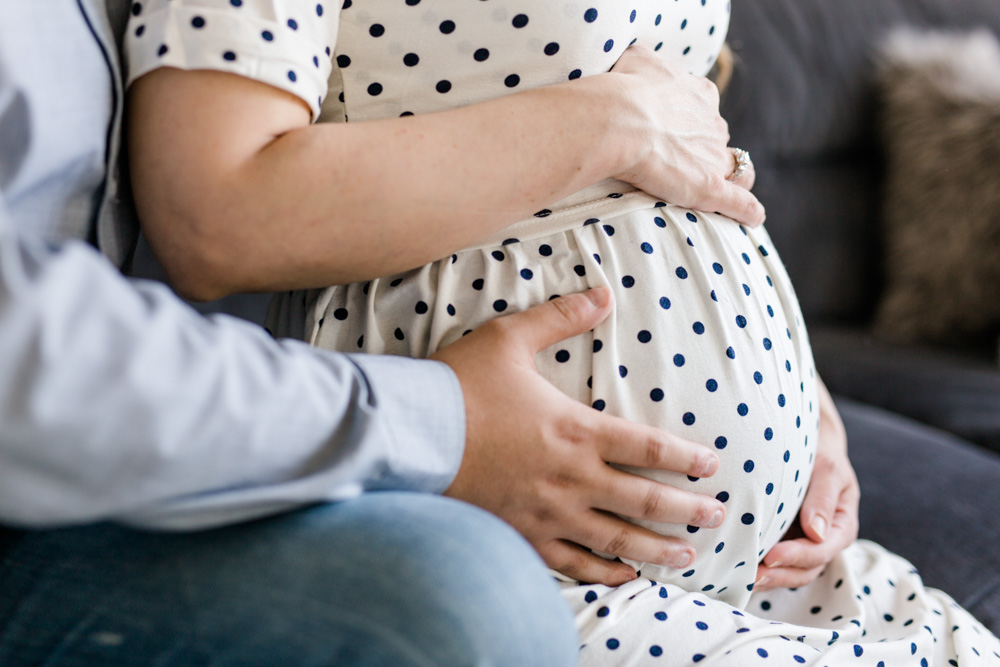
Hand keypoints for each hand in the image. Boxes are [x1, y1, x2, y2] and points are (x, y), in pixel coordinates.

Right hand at [433, 288, 726, 585]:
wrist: (411, 434)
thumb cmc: (460, 385)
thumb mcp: (509, 338)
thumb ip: (560, 317)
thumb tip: (602, 293)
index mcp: (577, 430)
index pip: (649, 448)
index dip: (687, 458)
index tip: (713, 464)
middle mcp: (572, 478)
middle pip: (646, 500)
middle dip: (688, 509)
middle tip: (719, 514)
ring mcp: (549, 512)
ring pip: (617, 539)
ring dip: (657, 549)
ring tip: (687, 556)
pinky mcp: (523, 535)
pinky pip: (573, 563)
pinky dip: (603, 572)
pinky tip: (623, 577)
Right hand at [607, 45, 765, 226]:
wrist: (621, 120)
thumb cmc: (624, 89)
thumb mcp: (638, 61)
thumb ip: (648, 66)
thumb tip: (643, 66)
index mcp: (700, 95)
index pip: (706, 110)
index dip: (693, 122)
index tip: (675, 130)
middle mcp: (713, 124)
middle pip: (719, 139)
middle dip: (706, 150)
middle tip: (680, 161)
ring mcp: (714, 157)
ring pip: (739, 168)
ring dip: (733, 177)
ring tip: (721, 191)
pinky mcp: (710, 188)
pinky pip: (740, 203)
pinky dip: (748, 211)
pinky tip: (752, 218)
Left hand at [755, 381, 859, 590]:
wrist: (805, 444)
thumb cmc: (820, 454)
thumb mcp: (828, 469)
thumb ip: (822, 498)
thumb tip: (816, 533)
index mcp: (840, 527)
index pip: (821, 550)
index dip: (797, 556)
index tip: (771, 556)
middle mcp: (822, 541)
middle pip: (804, 570)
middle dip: (779, 575)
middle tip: (752, 576)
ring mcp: (800, 543)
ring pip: (787, 571)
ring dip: (766, 578)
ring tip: (740, 577)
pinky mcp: (781, 540)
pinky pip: (771, 561)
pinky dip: (756, 566)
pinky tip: (734, 567)